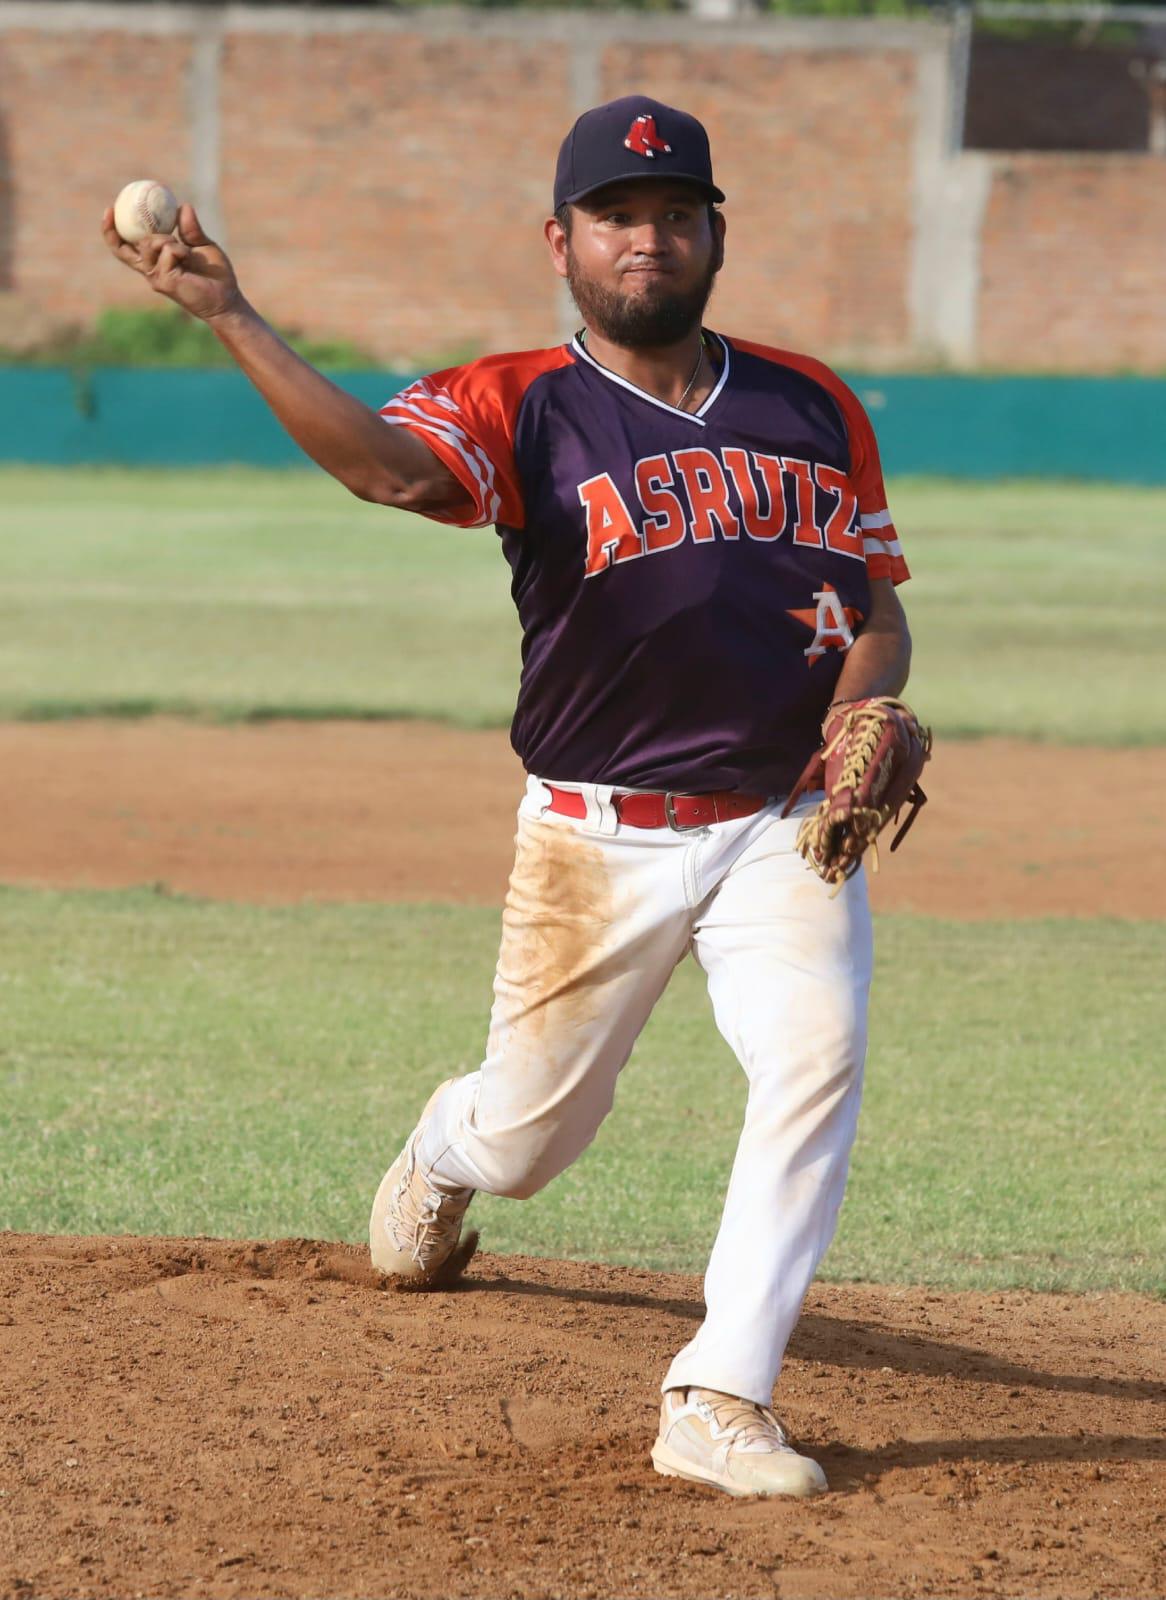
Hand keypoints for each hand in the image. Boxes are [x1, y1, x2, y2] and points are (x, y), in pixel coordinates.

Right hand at [101, 201, 241, 322]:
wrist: (227, 298)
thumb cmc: (215, 274)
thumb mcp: (202, 245)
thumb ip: (190, 228)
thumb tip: (183, 206)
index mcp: (155, 261)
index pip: (126, 248)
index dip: (112, 231)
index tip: (109, 209)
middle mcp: (151, 270)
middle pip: (123, 249)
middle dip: (116, 229)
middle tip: (112, 208)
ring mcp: (156, 277)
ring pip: (149, 245)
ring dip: (166, 238)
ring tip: (183, 246)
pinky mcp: (165, 282)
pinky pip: (167, 252)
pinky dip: (178, 248)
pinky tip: (189, 255)